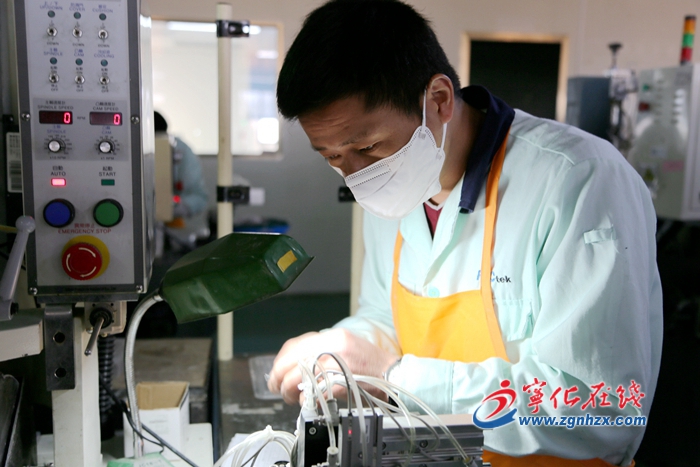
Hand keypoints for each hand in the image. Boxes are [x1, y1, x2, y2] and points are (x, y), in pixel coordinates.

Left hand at [267, 328, 397, 404]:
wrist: (393, 375)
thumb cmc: (370, 365)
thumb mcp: (345, 347)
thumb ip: (321, 351)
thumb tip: (294, 364)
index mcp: (333, 336)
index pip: (295, 345)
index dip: (281, 361)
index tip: (276, 372)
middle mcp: (333, 346)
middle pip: (292, 361)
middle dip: (279, 377)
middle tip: (277, 388)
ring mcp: (337, 364)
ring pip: (299, 377)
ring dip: (289, 391)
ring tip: (290, 398)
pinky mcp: (341, 383)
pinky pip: (314, 393)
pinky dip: (306, 400)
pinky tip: (307, 403)